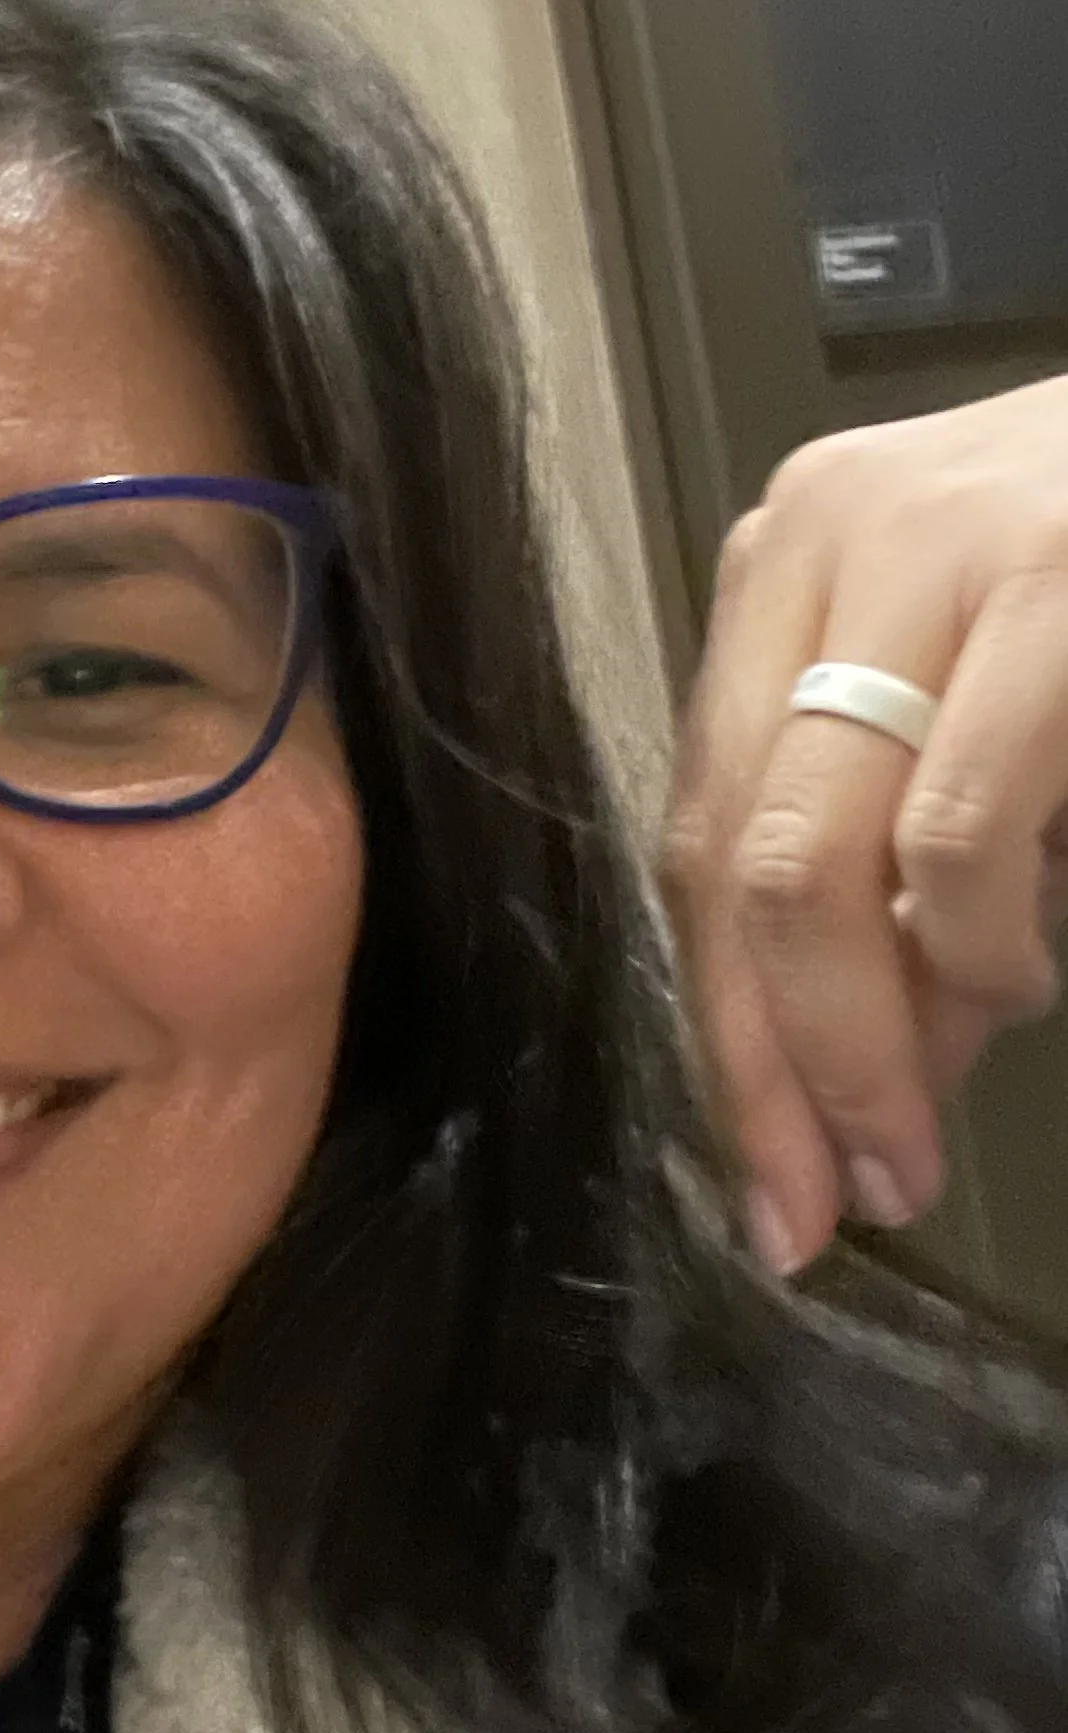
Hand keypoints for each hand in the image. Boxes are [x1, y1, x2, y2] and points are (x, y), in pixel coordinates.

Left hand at [664, 373, 1067, 1274]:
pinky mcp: (1055, 588)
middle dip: (783, 1066)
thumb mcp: (987, 695)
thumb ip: (894, 855)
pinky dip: (982, 944)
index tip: (770, 1181)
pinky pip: (957, 834)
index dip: (725, 1032)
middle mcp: (832, 540)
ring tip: (946, 1093)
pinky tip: (1027, 976)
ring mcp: (937, 550)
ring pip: (813, 864)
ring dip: (878, 1035)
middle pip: (733, 862)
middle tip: (844, 1192)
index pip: (700, 837)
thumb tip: (860, 1063)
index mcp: (792, 568)